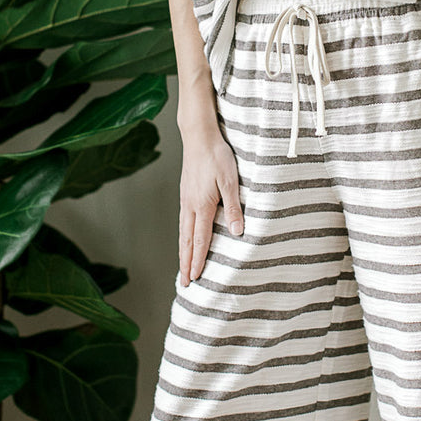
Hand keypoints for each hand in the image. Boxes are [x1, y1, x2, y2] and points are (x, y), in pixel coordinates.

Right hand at [178, 127, 243, 285]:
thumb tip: (237, 232)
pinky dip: (183, 238)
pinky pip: (183, 223)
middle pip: (187, 242)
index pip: (201, 239)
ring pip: (183, 233)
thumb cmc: (217, 156)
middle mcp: (190, 206)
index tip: (196, 278)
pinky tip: (186, 241)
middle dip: (186, 264)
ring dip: (183, 253)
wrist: (198, 137)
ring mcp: (185, 201)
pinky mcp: (185, 195)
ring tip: (183, 269)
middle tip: (185, 284)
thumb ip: (233, 207)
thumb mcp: (231, 180)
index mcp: (202, 205)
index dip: (199, 260)